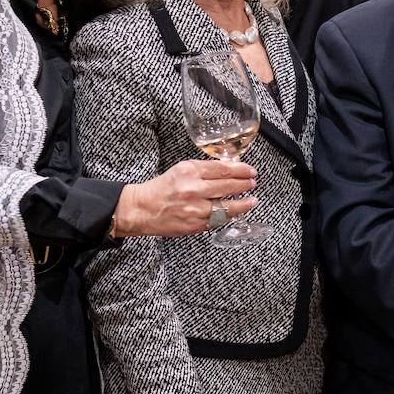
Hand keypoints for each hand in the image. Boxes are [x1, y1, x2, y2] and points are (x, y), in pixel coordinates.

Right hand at [115, 160, 257, 236]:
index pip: (222, 169)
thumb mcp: (181, 170)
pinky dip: (229, 216)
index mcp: (189, 171)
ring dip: (243, 203)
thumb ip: (203, 170)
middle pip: (228, 186)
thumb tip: (229, 170)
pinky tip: (236, 212)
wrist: (140, 209)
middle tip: (253, 182)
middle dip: (244, 184)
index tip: (249, 170)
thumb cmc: (160, 189)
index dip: (240, 170)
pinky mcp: (195, 224)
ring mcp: (195, 209)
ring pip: (227, 206)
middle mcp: (193, 189)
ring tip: (252, 200)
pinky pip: (218, 220)